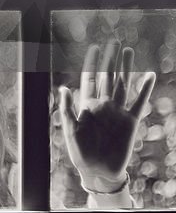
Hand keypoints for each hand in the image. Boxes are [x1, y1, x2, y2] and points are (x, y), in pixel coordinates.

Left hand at [58, 44, 155, 192]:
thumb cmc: (80, 151)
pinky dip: (144, 89)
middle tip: (114, 42)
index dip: (91, 63)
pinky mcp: (130, 122)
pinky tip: (149, 75)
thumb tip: (63, 88)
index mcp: (87, 104)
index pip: (90, 78)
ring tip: (129, 51)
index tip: (94, 47)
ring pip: (123, 84)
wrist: (98, 170)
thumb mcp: (70, 129)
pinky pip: (139, 102)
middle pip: (108, 77)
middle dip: (110, 60)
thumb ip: (67, 108)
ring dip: (126, 68)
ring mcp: (118, 112)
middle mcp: (103, 104)